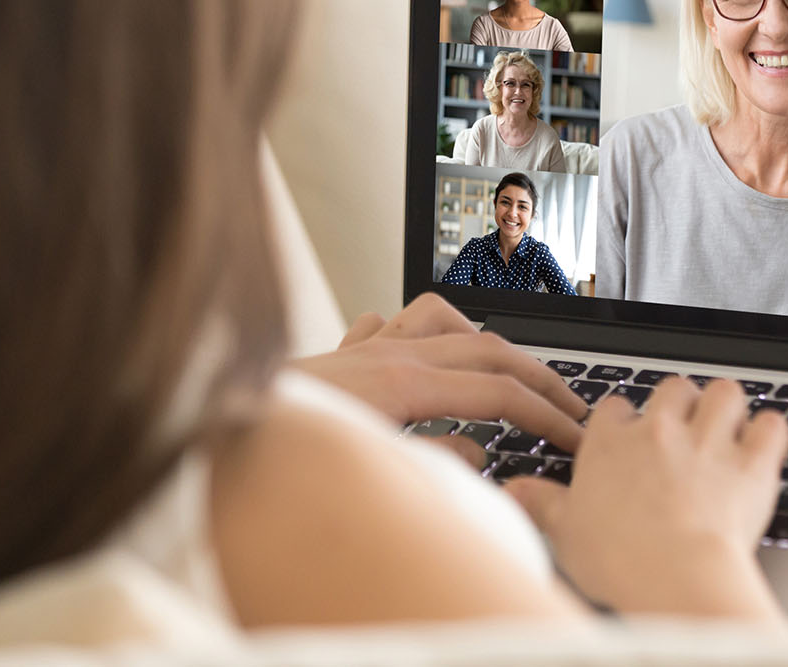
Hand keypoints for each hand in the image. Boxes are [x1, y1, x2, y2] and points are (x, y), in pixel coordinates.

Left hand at [291, 293, 587, 452]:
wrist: (212, 428)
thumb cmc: (282, 450)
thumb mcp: (373, 466)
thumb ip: (436, 458)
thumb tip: (479, 449)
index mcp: (404, 381)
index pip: (499, 394)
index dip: (546, 417)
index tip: (576, 439)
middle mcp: (388, 353)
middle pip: (489, 352)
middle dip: (539, 379)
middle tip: (573, 408)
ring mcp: (364, 348)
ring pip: (446, 320)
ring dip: (486, 343)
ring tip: (510, 374)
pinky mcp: (339, 356)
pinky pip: (391, 323)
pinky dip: (420, 332)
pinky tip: (422, 351)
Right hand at [505, 378, 787, 620]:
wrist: (677, 577)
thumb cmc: (621, 560)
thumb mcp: (565, 534)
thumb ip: (540, 503)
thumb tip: (514, 489)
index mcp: (611, 444)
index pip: (615, 406)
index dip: (624, 419)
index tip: (628, 436)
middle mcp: (660, 431)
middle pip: (674, 387)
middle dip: (681, 403)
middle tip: (683, 430)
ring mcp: (709, 441)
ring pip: (724, 392)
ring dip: (727, 407)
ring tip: (725, 427)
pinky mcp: (752, 462)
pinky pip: (771, 425)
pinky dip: (770, 432)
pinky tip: (763, 445)